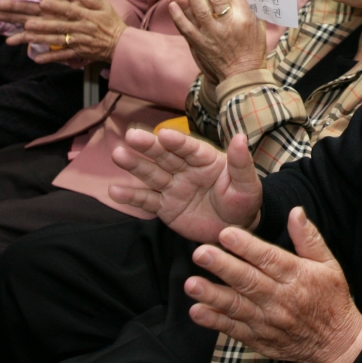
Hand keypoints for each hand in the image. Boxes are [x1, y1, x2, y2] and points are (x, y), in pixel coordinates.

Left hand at [4, 0, 126, 64]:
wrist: (120, 45)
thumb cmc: (110, 22)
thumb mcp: (104, 6)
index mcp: (86, 16)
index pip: (69, 10)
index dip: (56, 7)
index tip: (42, 2)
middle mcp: (81, 29)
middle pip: (60, 26)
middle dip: (43, 25)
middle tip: (27, 23)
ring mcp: (78, 42)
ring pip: (58, 40)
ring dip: (42, 39)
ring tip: (27, 37)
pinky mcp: (78, 53)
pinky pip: (62, 56)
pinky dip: (50, 58)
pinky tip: (37, 58)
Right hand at [108, 126, 262, 239]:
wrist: (236, 228)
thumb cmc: (244, 200)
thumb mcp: (247, 184)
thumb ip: (240, 163)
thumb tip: (240, 137)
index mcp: (206, 159)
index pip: (189, 148)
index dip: (177, 141)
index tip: (163, 134)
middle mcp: (186, 169)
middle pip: (165, 155)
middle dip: (148, 146)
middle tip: (130, 135)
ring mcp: (173, 187)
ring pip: (152, 173)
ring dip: (134, 164)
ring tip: (118, 155)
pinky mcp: (165, 206)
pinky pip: (147, 200)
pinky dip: (131, 197)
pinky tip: (114, 191)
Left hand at [167, 0, 268, 87]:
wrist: (242, 75)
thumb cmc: (253, 49)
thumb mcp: (257, 26)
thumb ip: (247, 7)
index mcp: (244, 18)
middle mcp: (227, 24)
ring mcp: (211, 34)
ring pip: (199, 9)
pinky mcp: (199, 44)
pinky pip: (186, 27)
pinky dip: (178, 15)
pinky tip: (173, 3)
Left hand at [184, 208, 361, 362]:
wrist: (335, 345)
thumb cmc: (331, 299)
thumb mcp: (329, 265)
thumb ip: (309, 238)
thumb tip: (296, 211)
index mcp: (298, 277)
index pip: (270, 259)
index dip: (247, 246)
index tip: (226, 234)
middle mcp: (282, 300)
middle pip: (249, 281)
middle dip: (223, 267)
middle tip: (200, 253)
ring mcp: (268, 322)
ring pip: (237, 306)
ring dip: (212, 295)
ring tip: (191, 284)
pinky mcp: (259, 339)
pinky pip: (234, 330)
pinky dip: (215, 322)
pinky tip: (197, 311)